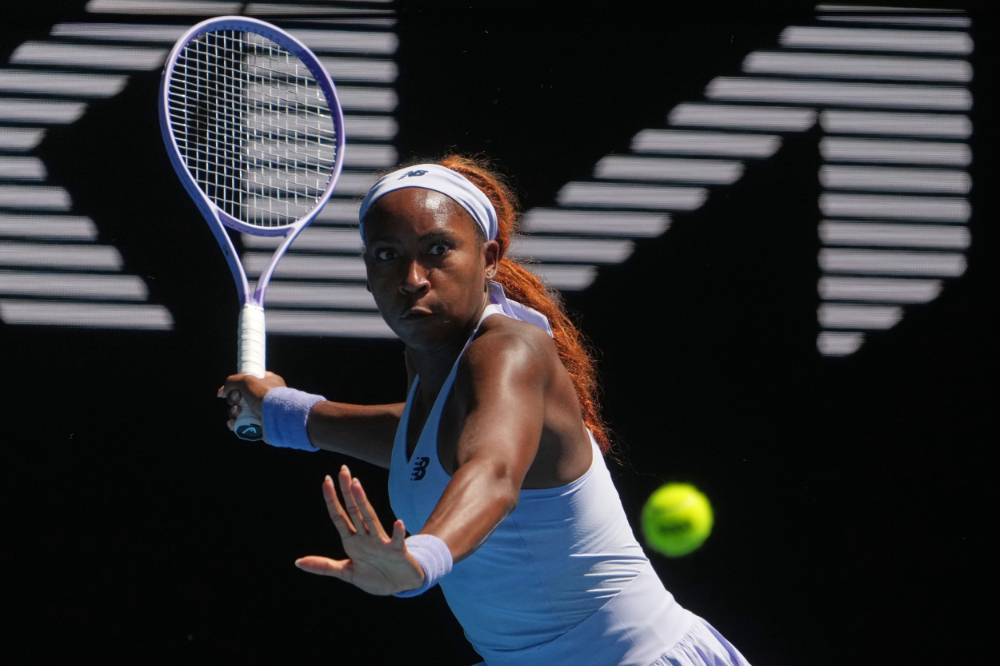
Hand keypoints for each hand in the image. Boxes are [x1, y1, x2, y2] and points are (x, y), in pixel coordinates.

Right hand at [218, 371, 286, 430]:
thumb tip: (221, 393)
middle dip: (233, 399)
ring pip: (239, 410)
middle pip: (241, 396)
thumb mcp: (247, 380)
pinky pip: (241, 423)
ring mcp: (261, 411)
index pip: (249, 380)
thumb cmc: (265, 395)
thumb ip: (232, 382)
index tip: (228, 389)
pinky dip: (234, 423)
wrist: (277, 416)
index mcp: (268, 382)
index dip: (236, 384)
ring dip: (233, 411)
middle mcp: (265, 396)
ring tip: (237, 412)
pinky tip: (233, 422)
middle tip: (236, 400)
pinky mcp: (258, 424)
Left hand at [295, 466, 424, 595]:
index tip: (326, 480)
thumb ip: (324, 566)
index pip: (339, 517)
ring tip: (356, 485)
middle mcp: (366, 537)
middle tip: (342, 470)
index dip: (332, 500)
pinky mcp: (397, 552)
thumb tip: (297, 562)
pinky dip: (398, 532)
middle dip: (347, 491)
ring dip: (363, 502)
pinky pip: (397, 541)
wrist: (401, 586)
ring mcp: (382, 543)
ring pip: (371, 519)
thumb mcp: (347, 573)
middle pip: (354, 510)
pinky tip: (398, 522)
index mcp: (353, 541)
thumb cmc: (375, 577)